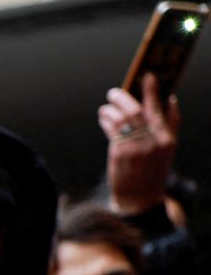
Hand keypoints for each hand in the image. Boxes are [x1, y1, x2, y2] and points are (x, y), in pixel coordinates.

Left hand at [100, 73, 180, 215]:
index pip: (160, 109)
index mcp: (167, 139)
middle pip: (137, 110)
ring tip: (106, 107)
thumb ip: (169, 125)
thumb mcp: (167, 149)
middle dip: (123, 97)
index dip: (153, 90)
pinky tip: (104, 117)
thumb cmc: (152, 170)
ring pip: (122, 117)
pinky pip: (111, 128)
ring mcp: (135, 148)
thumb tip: (170, 99)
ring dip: (111, 108)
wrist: (140, 198)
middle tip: (114, 92)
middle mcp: (153, 142)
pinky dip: (106, 119)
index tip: (147, 76)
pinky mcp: (119, 153)